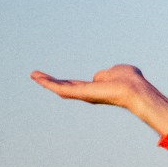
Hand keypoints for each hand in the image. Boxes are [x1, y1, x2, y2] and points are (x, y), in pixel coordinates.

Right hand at [31, 64, 167, 136]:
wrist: (134, 89)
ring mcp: (83, 94)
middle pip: (65, 87)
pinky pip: (61, 88)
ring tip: (33, 75)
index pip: (76, 85)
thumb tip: (100, 77)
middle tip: (36, 76)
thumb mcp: (115, 72)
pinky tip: (38, 78)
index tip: (53, 78)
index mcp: (95, 88)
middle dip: (50, 82)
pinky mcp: (80, 93)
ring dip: (46, 81)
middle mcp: (87, 93)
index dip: (64, 81)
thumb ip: (105, 74)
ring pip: (61, 87)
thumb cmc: (130, 80)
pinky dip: (49, 83)